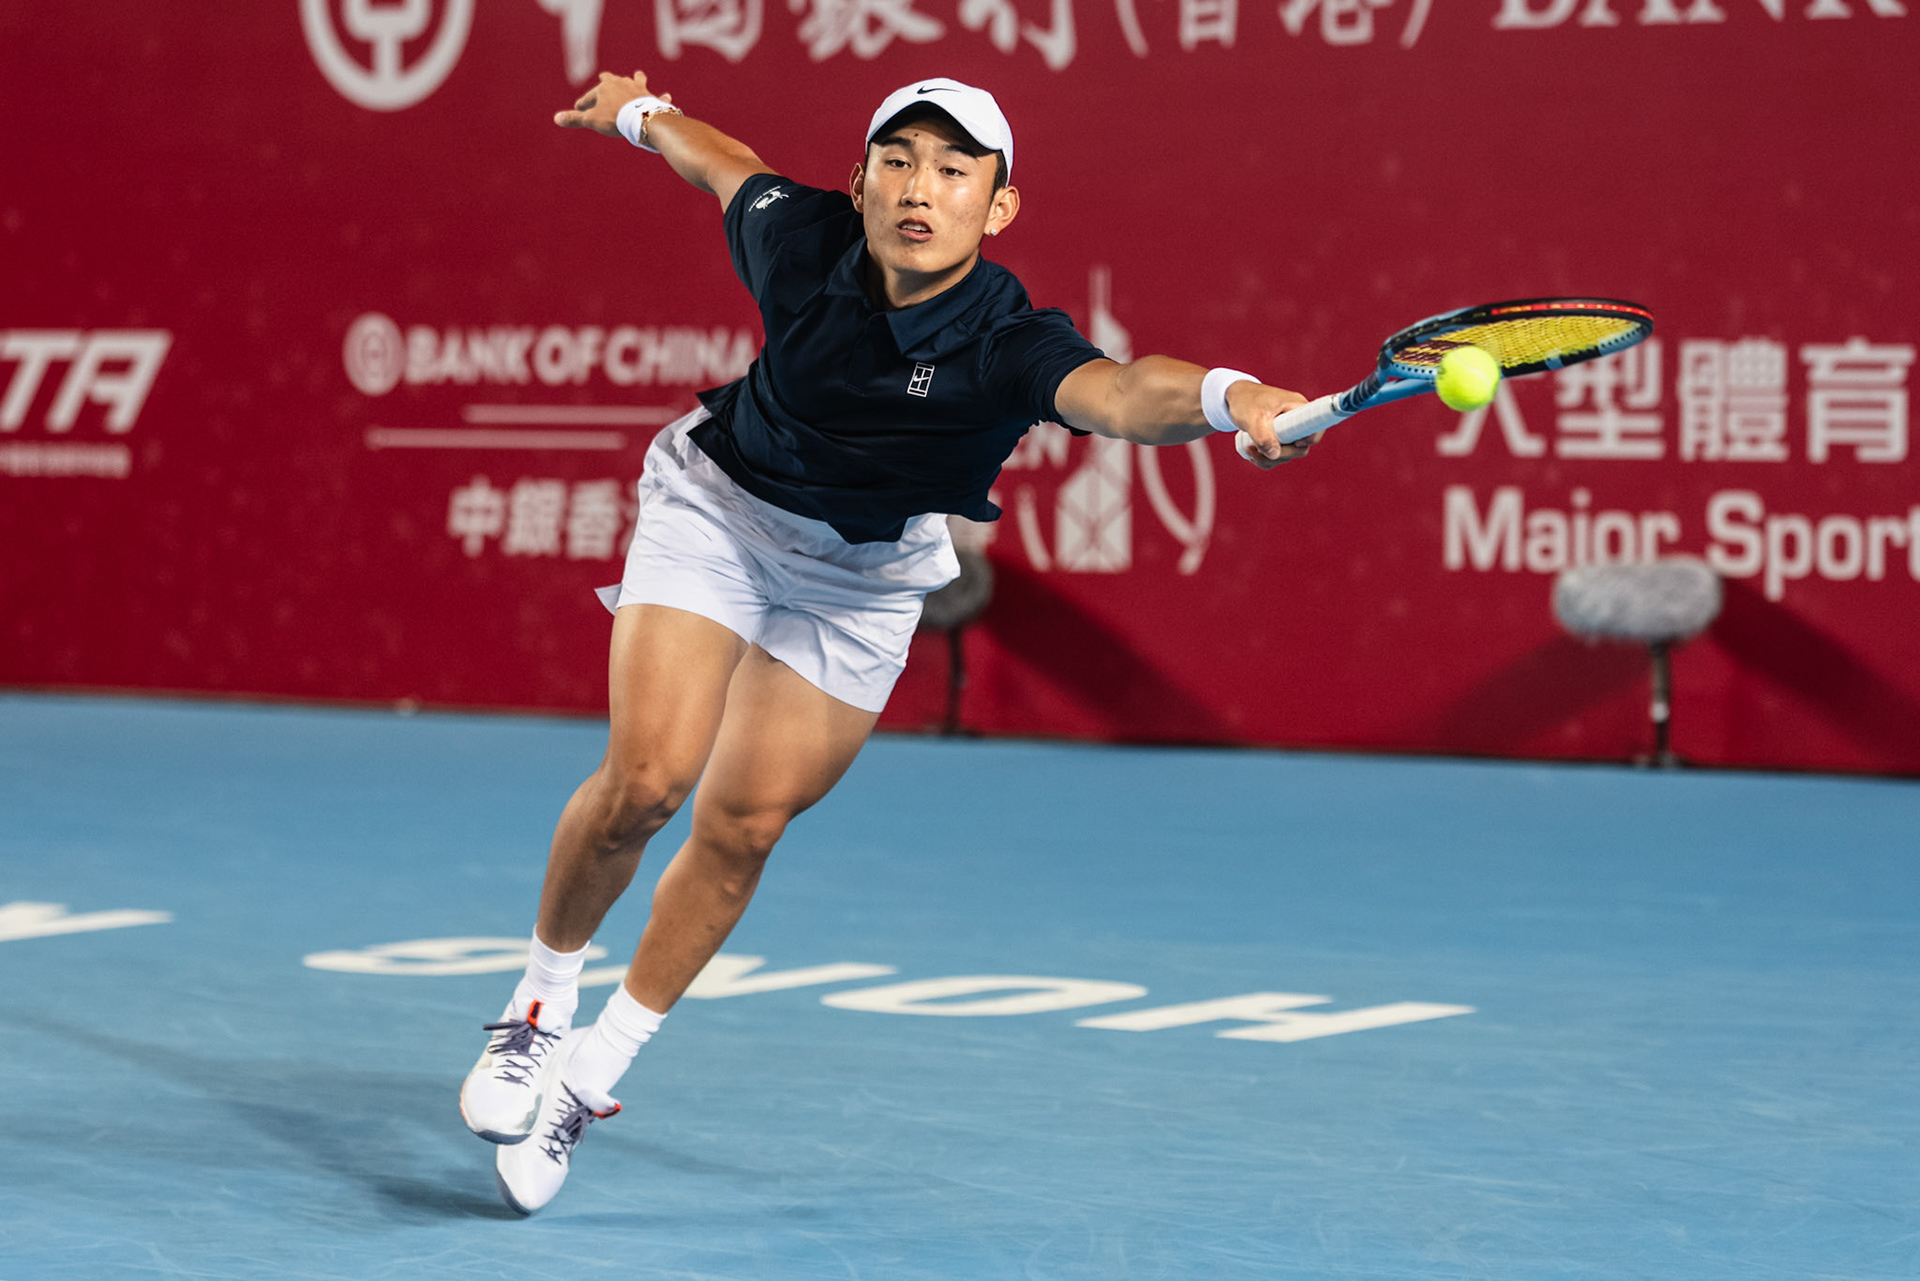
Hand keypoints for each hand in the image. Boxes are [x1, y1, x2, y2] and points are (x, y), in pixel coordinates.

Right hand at [553, 70, 669, 136]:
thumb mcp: (591, 119)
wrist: (640, 119)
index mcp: (605, 87)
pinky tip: (667, 95)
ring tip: (638, 75)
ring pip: (637, 81)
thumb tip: (556, 118)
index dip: (584, 103)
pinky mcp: (652, 98)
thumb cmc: (614, 118)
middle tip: (605, 77)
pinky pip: (657, 98)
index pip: (591, 96)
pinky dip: (661, 98)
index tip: (579, 108)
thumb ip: (575, 118)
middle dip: (608, 80)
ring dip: (637, 80)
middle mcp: (622, 84)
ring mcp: (638, 89)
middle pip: (612, 79)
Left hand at [1228, 381, 1320, 469]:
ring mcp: (1288, 430)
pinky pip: (1278, 455)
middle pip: (1301, 448)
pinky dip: (1265, 459)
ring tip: (1249, 448)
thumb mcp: (1252, 418)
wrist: (1234, 397)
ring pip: (1288, 454)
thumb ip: (1263, 437)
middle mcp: (1297, 420)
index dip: (1310, 439)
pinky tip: (1251, 452)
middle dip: (1280, 454)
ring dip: (1269, 459)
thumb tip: (1275, 456)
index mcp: (1297, 408)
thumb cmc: (1245, 401)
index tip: (1294, 443)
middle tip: (1257, 449)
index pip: (1316, 426)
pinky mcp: (1279, 438)